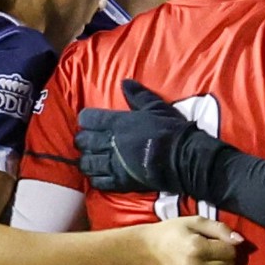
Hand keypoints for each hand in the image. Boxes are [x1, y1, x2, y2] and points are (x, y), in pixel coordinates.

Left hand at [79, 80, 221, 194]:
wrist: (182, 158)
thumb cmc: (170, 130)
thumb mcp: (156, 106)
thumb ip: (138, 95)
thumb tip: (124, 82)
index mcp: (117, 122)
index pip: (88, 118)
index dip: (85, 119)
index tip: (88, 121)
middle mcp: (110, 143)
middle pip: (83, 142)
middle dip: (83, 141)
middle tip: (88, 142)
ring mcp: (113, 164)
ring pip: (87, 163)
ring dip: (86, 161)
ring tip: (90, 160)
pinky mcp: (119, 182)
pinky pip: (99, 182)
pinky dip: (96, 179)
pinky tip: (98, 176)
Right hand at [140, 216, 241, 264]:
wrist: (146, 250)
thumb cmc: (172, 232)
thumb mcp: (195, 222)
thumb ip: (220, 229)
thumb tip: (240, 241)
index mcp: (197, 248)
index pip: (231, 252)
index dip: (227, 246)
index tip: (216, 242)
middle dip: (225, 258)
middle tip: (211, 252)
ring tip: (206, 262)